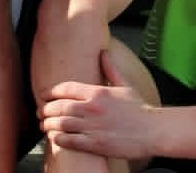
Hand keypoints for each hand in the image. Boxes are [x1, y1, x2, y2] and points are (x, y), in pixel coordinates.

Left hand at [40, 50, 158, 159]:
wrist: (155, 131)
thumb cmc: (140, 109)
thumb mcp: (124, 84)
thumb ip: (110, 68)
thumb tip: (103, 52)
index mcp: (96, 91)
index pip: (64, 88)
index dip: (50, 92)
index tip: (43, 95)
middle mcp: (92, 107)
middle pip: (60, 106)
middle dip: (46, 109)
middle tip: (40, 112)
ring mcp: (94, 126)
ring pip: (62, 123)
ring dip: (49, 124)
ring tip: (44, 126)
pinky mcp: (98, 144)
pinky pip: (72, 141)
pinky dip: (60, 139)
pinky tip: (55, 138)